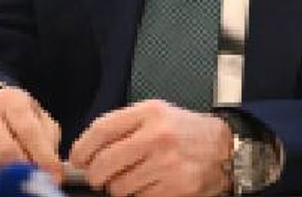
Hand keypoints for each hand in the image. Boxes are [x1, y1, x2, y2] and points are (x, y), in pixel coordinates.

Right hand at [0, 85, 63, 181]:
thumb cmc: (13, 116)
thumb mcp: (34, 116)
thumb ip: (47, 137)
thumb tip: (53, 168)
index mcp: (12, 100)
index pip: (29, 132)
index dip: (44, 158)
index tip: (56, 176)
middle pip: (7, 151)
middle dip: (26, 171)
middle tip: (38, 183)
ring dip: (7, 177)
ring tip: (19, 183)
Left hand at [69, 100, 231, 196]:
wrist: (225, 149)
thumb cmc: (185, 132)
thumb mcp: (157, 115)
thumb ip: (124, 127)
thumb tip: (86, 151)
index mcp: (149, 113)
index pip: (101, 131)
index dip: (81, 149)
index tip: (76, 160)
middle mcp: (157, 136)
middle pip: (104, 163)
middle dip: (95, 175)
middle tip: (98, 177)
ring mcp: (167, 164)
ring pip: (119, 187)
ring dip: (118, 187)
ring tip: (132, 178)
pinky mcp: (176, 188)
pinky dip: (138, 196)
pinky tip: (148, 186)